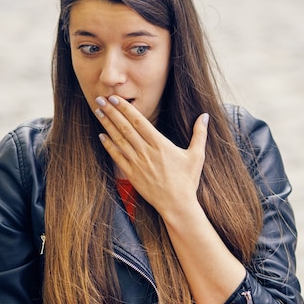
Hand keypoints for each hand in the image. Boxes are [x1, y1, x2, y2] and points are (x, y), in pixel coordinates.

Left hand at [94, 96, 208, 217]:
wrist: (177, 205)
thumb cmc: (188, 181)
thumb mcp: (197, 155)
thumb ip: (200, 134)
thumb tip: (205, 116)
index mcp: (160, 144)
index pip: (139, 121)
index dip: (126, 108)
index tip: (115, 98)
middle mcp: (146, 152)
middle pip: (126, 127)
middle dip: (112, 112)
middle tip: (100, 99)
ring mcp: (137, 163)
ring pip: (119, 140)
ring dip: (107, 125)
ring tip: (98, 112)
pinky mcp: (132, 175)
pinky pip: (117, 157)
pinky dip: (108, 146)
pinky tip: (101, 136)